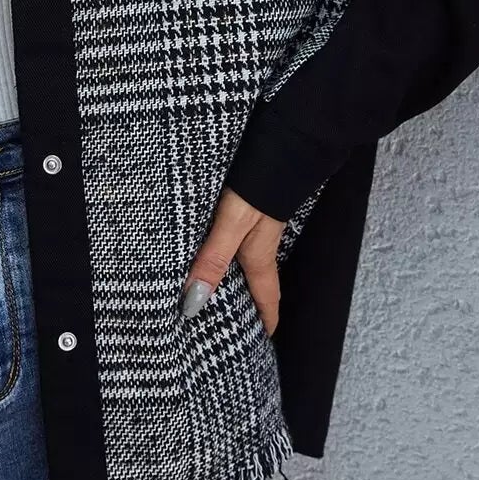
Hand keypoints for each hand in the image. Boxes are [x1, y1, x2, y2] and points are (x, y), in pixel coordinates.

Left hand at [179, 186, 286, 337]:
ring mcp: (256, 222)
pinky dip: (229, 249)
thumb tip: (194, 301)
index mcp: (259, 254)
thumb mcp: (232, 223)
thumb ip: (214, 259)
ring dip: (239, 275)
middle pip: (257, 280)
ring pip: (247, 258)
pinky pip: (239, 236)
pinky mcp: (249, 203)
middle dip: (251, 302)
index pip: (267, 296)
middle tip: (239, 323)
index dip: (266, 320)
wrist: (284, 138)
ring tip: (223, 290)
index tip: (264, 341)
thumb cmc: (257, 183)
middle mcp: (260, 242)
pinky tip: (216, 245)